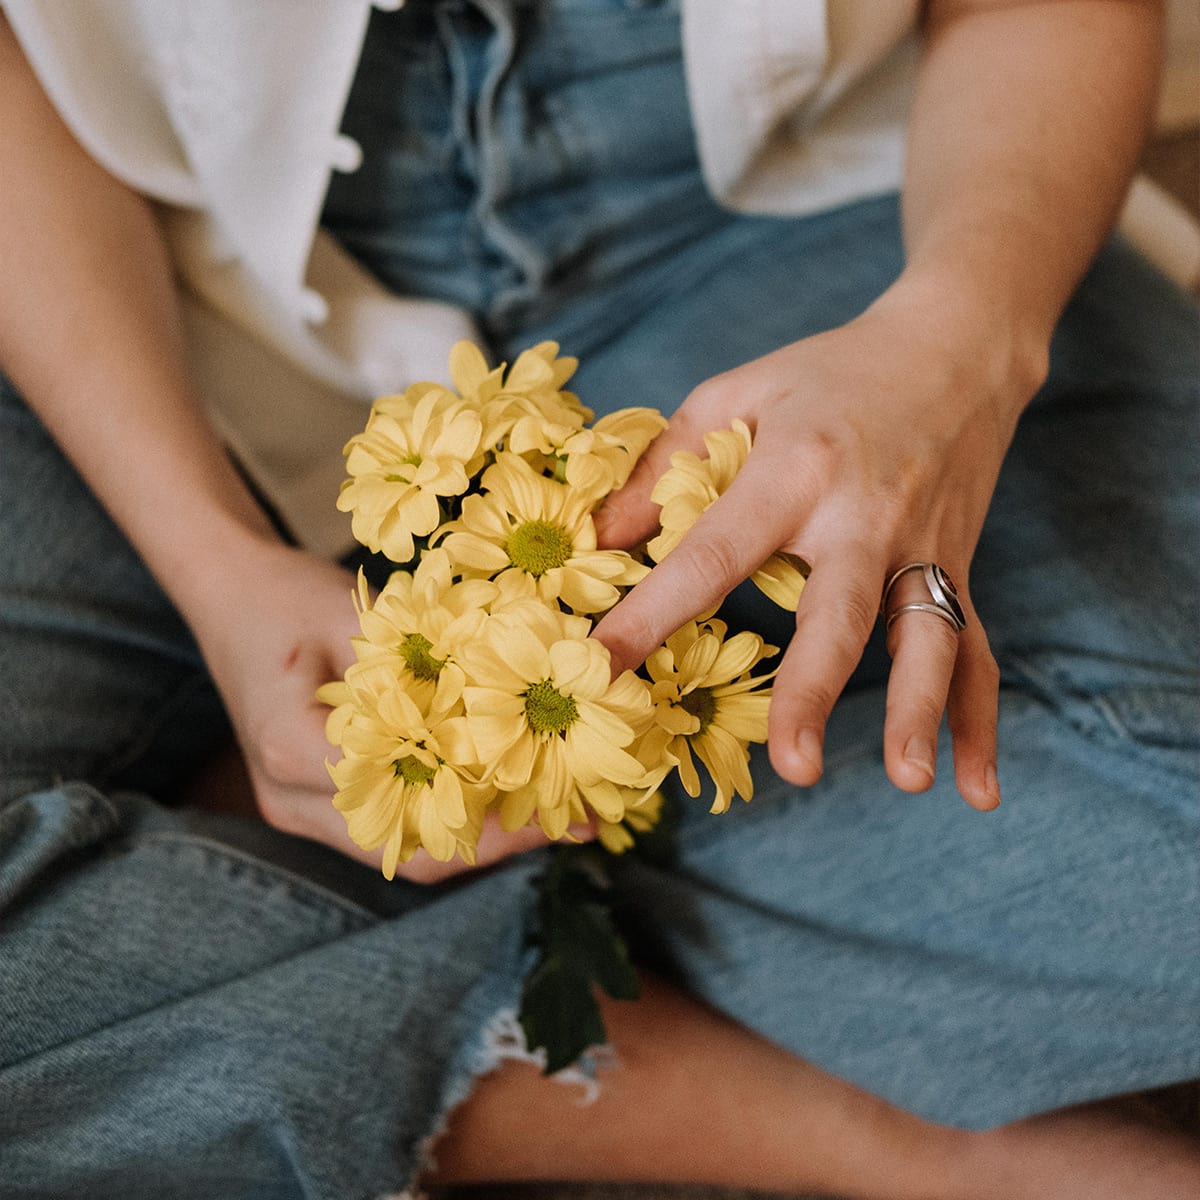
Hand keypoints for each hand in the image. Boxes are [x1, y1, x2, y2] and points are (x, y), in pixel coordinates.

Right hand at [184, 538, 560, 881]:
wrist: (227, 593)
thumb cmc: (286, 593)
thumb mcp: (353, 611)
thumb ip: (418, 661)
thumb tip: (514, 692)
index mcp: (292, 749)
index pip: (407, 802)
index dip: (487, 810)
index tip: (556, 795)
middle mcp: (292, 799)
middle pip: (408, 850)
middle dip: (499, 842)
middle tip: (576, 819)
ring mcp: (299, 810)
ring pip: (403, 851)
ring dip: (481, 837)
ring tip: (556, 812)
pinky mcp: (315, 804)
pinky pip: (393, 828)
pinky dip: (451, 818)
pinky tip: (504, 795)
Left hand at [593, 279, 1043, 808]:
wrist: (955, 348)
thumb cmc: (829, 374)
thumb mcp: (736, 394)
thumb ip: (664, 464)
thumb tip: (598, 540)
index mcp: (794, 471)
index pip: (713, 557)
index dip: (653, 616)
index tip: (602, 672)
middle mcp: (863, 515)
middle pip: (838, 612)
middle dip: (814, 691)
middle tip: (792, 766)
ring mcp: (921, 546)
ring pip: (927, 638)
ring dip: (918, 713)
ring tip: (908, 781)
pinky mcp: (957, 566)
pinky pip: (976, 650)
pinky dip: (980, 721)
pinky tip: (976, 787)